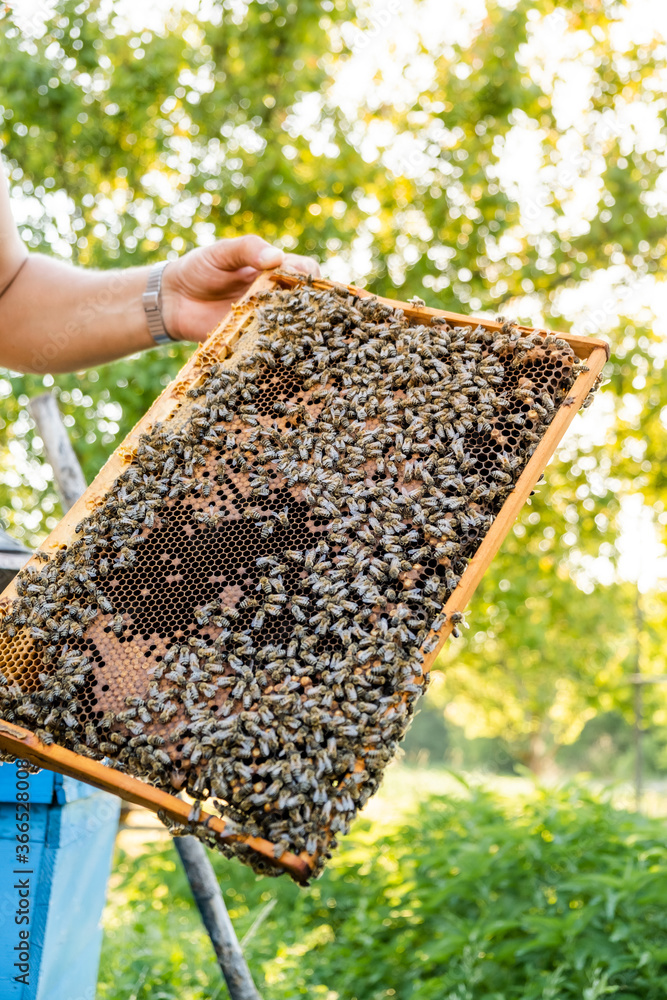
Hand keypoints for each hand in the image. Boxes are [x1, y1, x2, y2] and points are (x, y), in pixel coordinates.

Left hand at [160, 235, 319, 341]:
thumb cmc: (199, 268)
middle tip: (309, 312)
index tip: (304, 280)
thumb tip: (277, 257)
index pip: (304, 271)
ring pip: (292, 329)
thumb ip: (248, 249)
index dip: (310, 276)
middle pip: (305, 303)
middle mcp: (275, 298)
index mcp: (273, 271)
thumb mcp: (222, 252)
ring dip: (298, 333)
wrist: (172, 299)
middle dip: (312, 308)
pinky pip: (269, 349)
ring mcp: (264, 322)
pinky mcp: (251, 343)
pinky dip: (277, 353)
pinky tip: (281, 354)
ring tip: (299, 334)